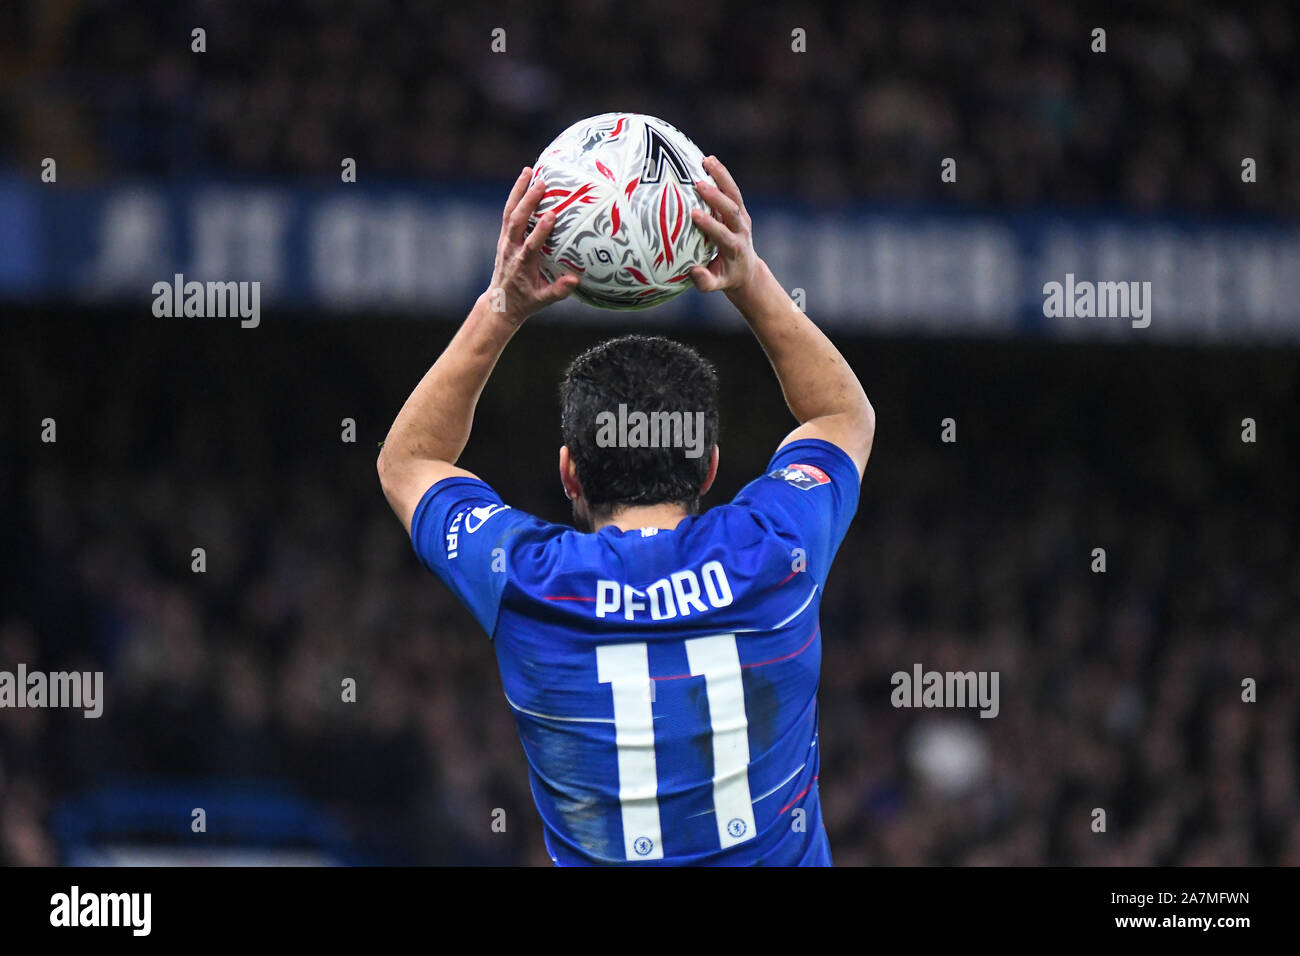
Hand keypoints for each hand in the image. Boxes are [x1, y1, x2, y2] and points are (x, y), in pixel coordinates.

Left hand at [486, 167, 579, 322]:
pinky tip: (524, 180)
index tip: (552, 214)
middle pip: (517, 222)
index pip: (531, 244)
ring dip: (518, 191)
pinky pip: (508, 213)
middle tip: (541, 183)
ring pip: (509, 212)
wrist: (500, 302)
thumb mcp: (542, 300)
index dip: (540, 230)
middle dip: (527, 202)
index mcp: (522, 264)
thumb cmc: (526, 301)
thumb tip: (574, 279)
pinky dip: (515, 196)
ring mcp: (505, 241)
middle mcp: (511, 249)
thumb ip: (558, 290)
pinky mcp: (504, 236)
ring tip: (528, 171)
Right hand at [689, 155, 761, 294]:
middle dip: (716, 197)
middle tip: (698, 184)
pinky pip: (732, 189)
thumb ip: (704, 281)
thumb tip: (693, 272)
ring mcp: (742, 217)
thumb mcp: (716, 284)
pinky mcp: (740, 209)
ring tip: (706, 160)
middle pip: (731, 210)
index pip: (723, 235)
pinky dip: (722, 174)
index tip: (694, 215)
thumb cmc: (724, 277)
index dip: (710, 225)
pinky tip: (707, 160)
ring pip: (734, 194)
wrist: (745, 269)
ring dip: (722, 177)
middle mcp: (740, 230)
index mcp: (734, 248)